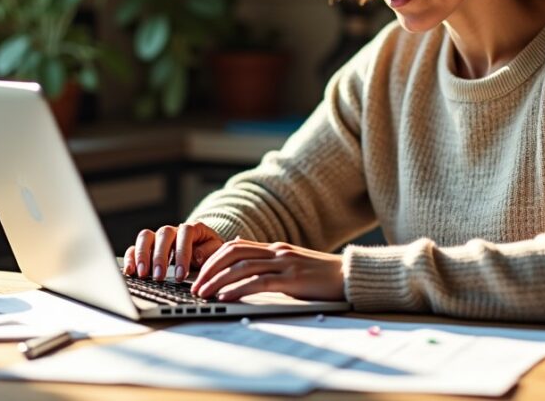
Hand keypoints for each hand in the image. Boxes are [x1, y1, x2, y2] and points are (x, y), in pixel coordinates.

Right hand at [122, 221, 224, 281]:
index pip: (185, 234)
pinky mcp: (147, 246)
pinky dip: (131, 257)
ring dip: (142, 255)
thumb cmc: (209, 250)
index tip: (180, 275)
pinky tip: (130, 271)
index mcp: (192, 229)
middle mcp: (173, 230)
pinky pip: (135, 247)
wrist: (203, 246)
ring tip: (143, 274)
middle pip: (163, 234)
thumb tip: (197, 256)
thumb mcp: (216, 249)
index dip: (182, 254)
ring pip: (146, 237)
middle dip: (160, 257)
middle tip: (159, 277)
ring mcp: (158, 237)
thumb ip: (209, 251)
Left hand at [190, 238, 344, 302]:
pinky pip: (259, 282)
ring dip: (218, 281)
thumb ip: (268, 259)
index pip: (234, 247)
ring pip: (241, 267)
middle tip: (194, 286)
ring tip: (203, 294)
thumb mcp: (291, 262)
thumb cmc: (321, 274)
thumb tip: (241, 249)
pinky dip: (238, 289)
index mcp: (274, 248)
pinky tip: (226, 298)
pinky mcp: (292, 279)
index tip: (198, 275)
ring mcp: (284, 264)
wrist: (350, 276)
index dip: (212, 259)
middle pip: (232, 253)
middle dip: (209, 269)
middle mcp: (276, 252)